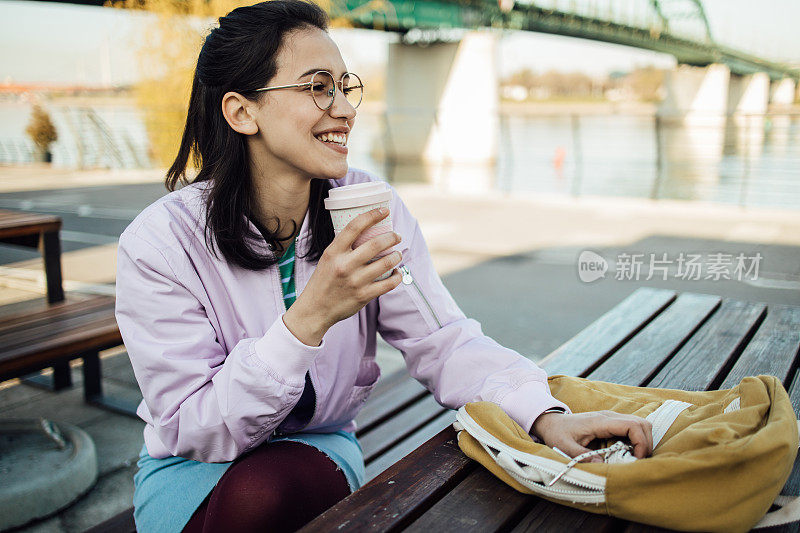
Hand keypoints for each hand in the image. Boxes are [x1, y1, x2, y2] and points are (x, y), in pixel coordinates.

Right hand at [283, 207, 402, 345]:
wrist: (315, 309)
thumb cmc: (322, 281)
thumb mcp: (327, 258)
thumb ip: (343, 247)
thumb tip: (365, 231)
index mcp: (333, 252)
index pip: (354, 226)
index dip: (372, 215)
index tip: (384, 211)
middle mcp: (344, 265)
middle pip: (375, 244)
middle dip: (391, 237)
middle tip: (396, 236)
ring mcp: (355, 281)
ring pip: (386, 263)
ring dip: (396, 256)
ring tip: (397, 254)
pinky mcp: (363, 296)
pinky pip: (388, 284)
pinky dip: (396, 276)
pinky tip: (397, 272)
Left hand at [531, 410, 652, 461]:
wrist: (550, 422)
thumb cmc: (557, 434)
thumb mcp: (564, 447)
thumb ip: (581, 456)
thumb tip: (601, 466)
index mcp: (600, 421)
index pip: (632, 425)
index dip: (641, 442)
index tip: (636, 459)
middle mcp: (609, 417)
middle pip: (642, 423)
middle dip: (646, 443)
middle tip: (639, 461)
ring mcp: (611, 418)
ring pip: (639, 424)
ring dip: (643, 441)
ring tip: (635, 458)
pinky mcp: (611, 423)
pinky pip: (632, 428)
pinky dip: (637, 439)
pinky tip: (628, 453)